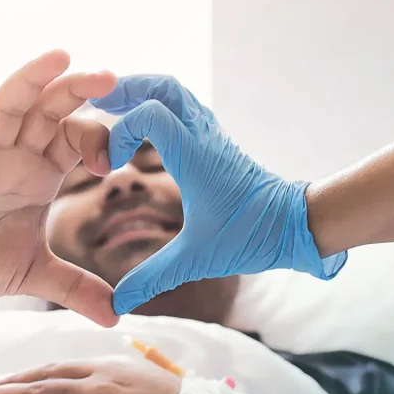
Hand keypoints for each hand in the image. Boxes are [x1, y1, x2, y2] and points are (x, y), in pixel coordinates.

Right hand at [0, 51, 119, 326]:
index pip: (75, 140)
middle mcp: (14, 158)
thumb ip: (76, 289)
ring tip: (60, 56)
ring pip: (9, 109)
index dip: (98, 139)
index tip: (117, 157)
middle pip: (48, 113)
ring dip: (32, 81)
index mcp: (39, 175)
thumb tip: (116, 317)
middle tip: (108, 76)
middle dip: (76, 92)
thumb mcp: (35, 275)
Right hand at [90, 75, 347, 313]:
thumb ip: (152, 278)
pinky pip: (184, 108)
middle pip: (163, 86)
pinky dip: (158, 107)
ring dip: (142, 93)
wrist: (296, 225)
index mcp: (194, 156)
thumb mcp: (196, 259)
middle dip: (126, 89)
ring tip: (112, 109)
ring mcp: (211, 135)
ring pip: (175, 92)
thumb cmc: (251, 236)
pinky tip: (143, 128)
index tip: (109, 165)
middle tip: (97, 105)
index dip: (119, 131)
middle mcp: (203, 136)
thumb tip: (117, 306)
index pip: (149, 113)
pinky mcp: (216, 142)